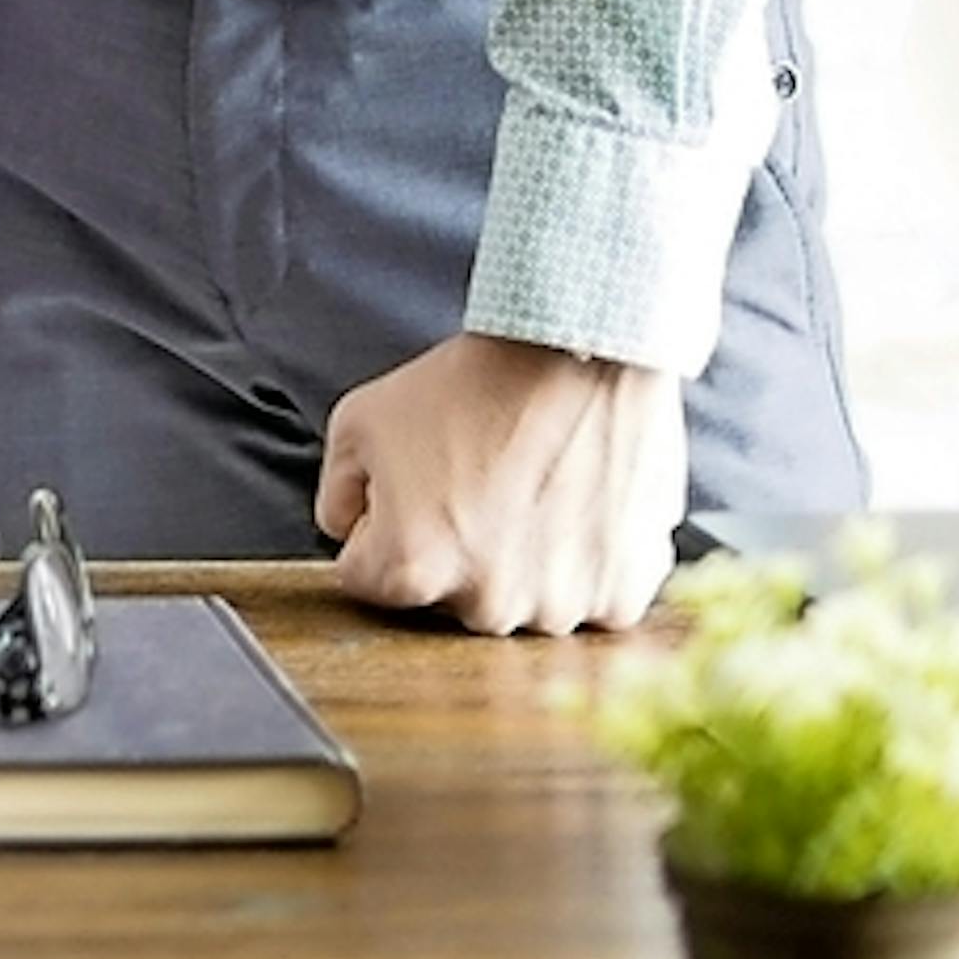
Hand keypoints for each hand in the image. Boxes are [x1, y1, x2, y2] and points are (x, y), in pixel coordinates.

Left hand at [313, 330, 685, 635]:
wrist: (577, 350)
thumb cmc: (475, 382)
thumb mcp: (357, 422)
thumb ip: (338, 495)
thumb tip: (352, 531)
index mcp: (412, 568)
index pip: (368, 577)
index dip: (379, 525)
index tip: (411, 488)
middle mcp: (487, 606)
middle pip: (450, 594)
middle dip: (452, 547)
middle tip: (475, 477)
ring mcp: (560, 607)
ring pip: (522, 598)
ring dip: (522, 559)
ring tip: (529, 483)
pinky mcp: (620, 594)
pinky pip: (589, 596)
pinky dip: (582, 559)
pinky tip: (575, 502)